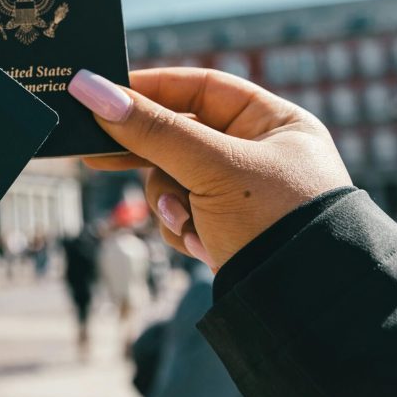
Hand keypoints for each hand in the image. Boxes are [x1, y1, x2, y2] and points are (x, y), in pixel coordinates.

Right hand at [68, 67, 350, 269]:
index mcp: (273, 122)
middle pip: (179, 136)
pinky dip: (182, 228)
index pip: (201, 88)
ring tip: (187, 222)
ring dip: (169, 202)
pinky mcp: (225, 228)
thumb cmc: (276, 221)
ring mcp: (240, 194)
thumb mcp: (211, 168)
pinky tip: (202, 244)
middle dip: (148, 156)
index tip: (103, 94)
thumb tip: (90, 89)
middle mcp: (258, 153)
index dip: (152, 89)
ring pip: (171, 179)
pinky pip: (181, 214)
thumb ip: (151, 129)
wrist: (306, 309)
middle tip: (95, 154)